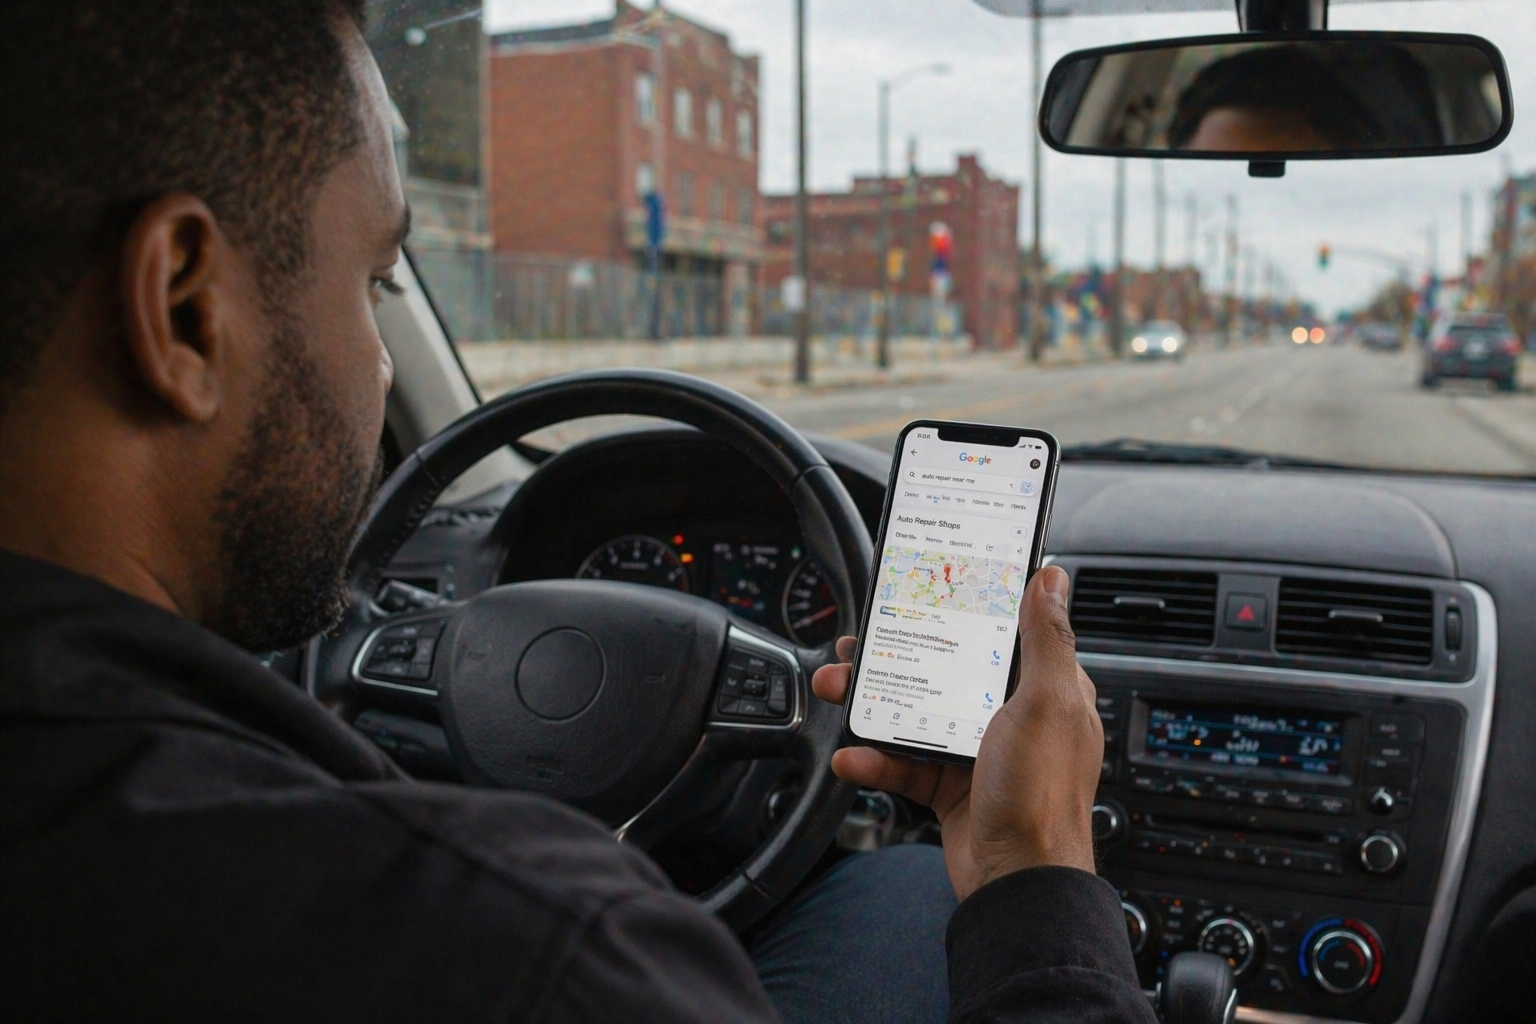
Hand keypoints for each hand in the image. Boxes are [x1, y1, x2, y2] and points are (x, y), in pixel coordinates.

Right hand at [811, 565, 1101, 899]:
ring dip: (873, 704)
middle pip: (946, 670)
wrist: (1016, 881)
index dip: (963, 611)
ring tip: (838, 690)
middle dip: (897, 656)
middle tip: (857, 646)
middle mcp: (1013, 717)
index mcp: (1045, 689)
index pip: (1001, 632)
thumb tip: (1051, 579)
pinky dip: (875, 760)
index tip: (923, 592)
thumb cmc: (1042, 795)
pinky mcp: (951, 787)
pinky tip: (852, 756)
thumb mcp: (1046, 702)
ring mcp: (979, 752)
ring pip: (917, 713)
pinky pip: (905, 763)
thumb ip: (1045, 638)